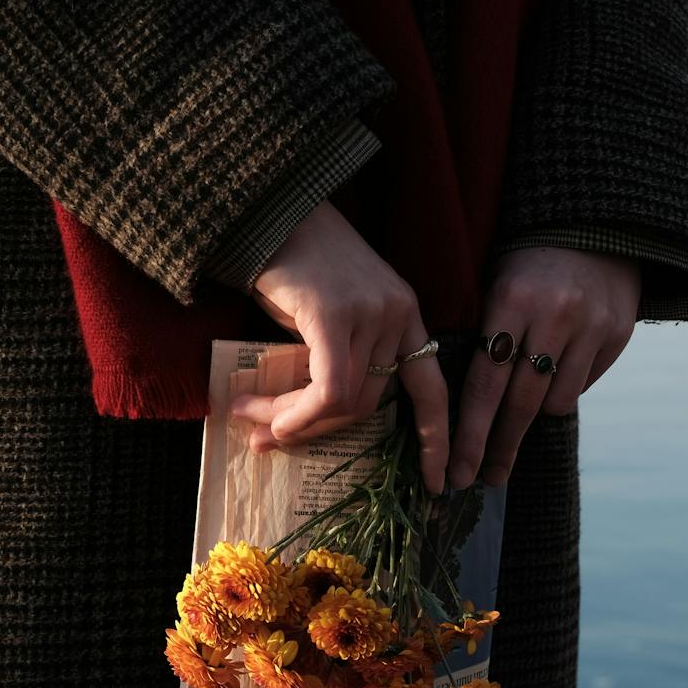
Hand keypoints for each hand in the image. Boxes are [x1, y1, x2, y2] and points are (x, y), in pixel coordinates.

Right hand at [230, 202, 447, 492]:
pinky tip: (264, 417)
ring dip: (291, 421)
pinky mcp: (338, 314)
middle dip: (317, 431)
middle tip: (267, 439)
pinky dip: (297, 413)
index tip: (440, 482)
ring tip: (247, 418)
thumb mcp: (322, 316)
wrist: (263, 206)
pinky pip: (328, 389)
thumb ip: (327, 362)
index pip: (432, 389)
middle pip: (372, 404)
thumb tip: (300, 423)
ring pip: (345, 401)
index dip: (437, 439)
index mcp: (405, 317)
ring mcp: (373, 314)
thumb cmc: (288, 259)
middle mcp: (398, 316)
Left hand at [448, 246, 640, 488]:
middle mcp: (553, 316)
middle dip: (499, 446)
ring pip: (556, 401)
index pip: (485, 383)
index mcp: (510, 301)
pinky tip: (559, 366)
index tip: (458, 471)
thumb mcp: (497, 285)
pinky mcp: (618, 334)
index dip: (470, 434)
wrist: (597, 224)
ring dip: (537, 410)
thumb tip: (465, 413)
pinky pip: (583, 385)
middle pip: (520, 403)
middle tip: (484, 479)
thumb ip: (485, 339)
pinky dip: (565, 387)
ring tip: (527, 396)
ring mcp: (590, 327)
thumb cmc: (529, 265)